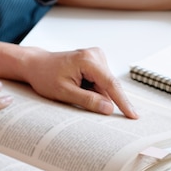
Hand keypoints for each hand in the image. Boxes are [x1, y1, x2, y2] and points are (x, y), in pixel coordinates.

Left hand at [21, 47, 137, 118]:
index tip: (133, 115)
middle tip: (77, 97)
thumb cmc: (46, 76)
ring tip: (73, 88)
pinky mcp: (96, 60)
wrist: (36, 65)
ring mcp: (96, 56)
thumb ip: (88, 101)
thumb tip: (109, 109)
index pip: (111, 84)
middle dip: (99, 98)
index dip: (123, 102)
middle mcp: (95, 55)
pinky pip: (101, 81)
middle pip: (108, 85)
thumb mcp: (64, 93)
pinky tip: (78, 85)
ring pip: (105, 85)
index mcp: (88, 60)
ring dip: (94, 93)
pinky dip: (92, 88)